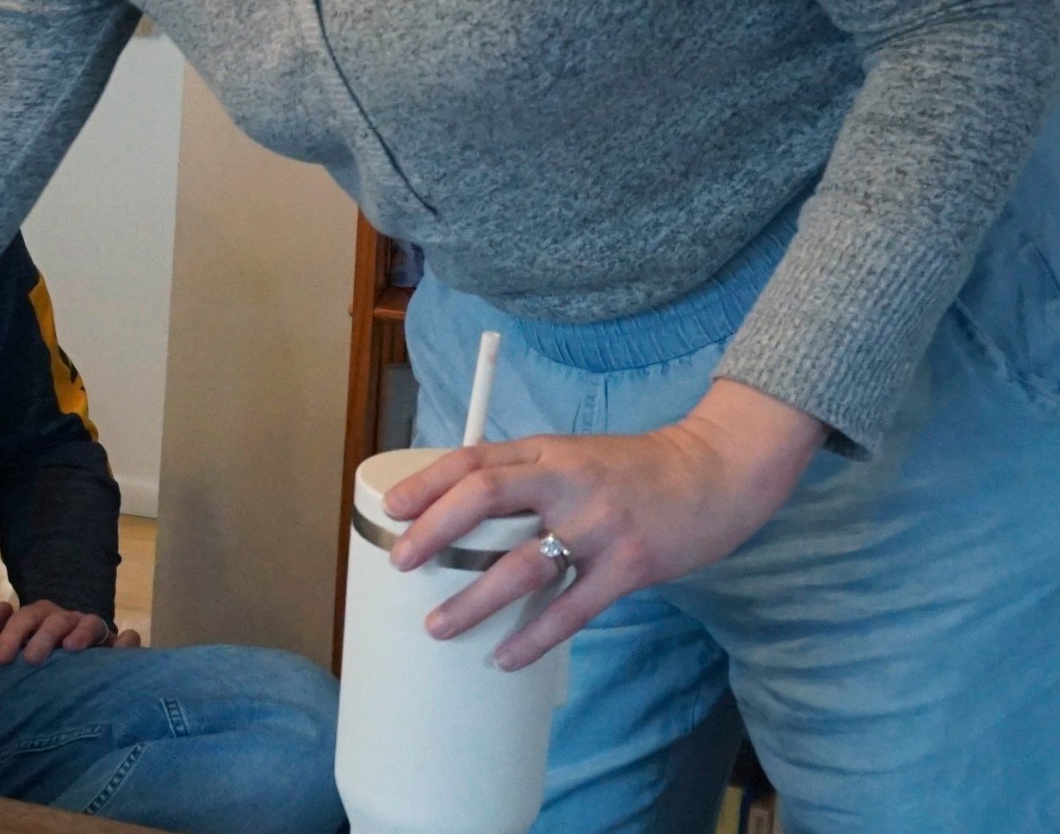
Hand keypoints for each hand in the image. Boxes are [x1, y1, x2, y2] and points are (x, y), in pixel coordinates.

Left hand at [0, 599, 140, 665]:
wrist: (59, 681)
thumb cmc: (29, 661)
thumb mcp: (8, 648)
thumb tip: (2, 608)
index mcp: (40, 619)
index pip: (27, 617)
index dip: (13, 634)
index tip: (0, 659)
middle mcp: (67, 622)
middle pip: (58, 619)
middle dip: (44, 636)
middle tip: (31, 659)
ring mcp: (93, 634)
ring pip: (91, 623)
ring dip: (82, 632)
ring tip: (71, 649)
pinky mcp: (115, 649)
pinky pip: (127, 640)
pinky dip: (126, 641)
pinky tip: (120, 650)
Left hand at [385, 379, 823, 669]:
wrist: (718, 472)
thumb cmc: (636, 470)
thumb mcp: (575, 456)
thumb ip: (527, 476)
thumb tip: (462, 511)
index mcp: (548, 452)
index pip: (475, 459)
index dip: (428, 482)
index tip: (390, 507)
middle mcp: (568, 481)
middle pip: (486, 498)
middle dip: (436, 531)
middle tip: (401, 561)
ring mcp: (599, 524)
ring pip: (523, 563)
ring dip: (474, 598)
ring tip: (438, 625)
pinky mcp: (630, 565)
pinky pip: (571, 608)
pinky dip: (533, 636)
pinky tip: (503, 656)